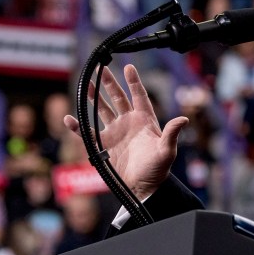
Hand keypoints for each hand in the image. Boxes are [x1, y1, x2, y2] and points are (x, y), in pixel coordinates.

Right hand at [63, 65, 187, 199]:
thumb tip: (184, 119)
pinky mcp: (103, 146)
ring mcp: (115, 133)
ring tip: (84, 83)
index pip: (138, 96)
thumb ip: (172, 134)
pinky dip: (78, 127)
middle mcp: (128, 123)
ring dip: (93, 98)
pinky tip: (70, 118)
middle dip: (109, 83)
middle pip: (118, 98)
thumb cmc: (158, 169)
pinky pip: (87, 134)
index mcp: (144, 120)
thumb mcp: (167, 151)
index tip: (129, 67)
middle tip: (100, 68)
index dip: (133, 82)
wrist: (143, 187)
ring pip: (102, 110)